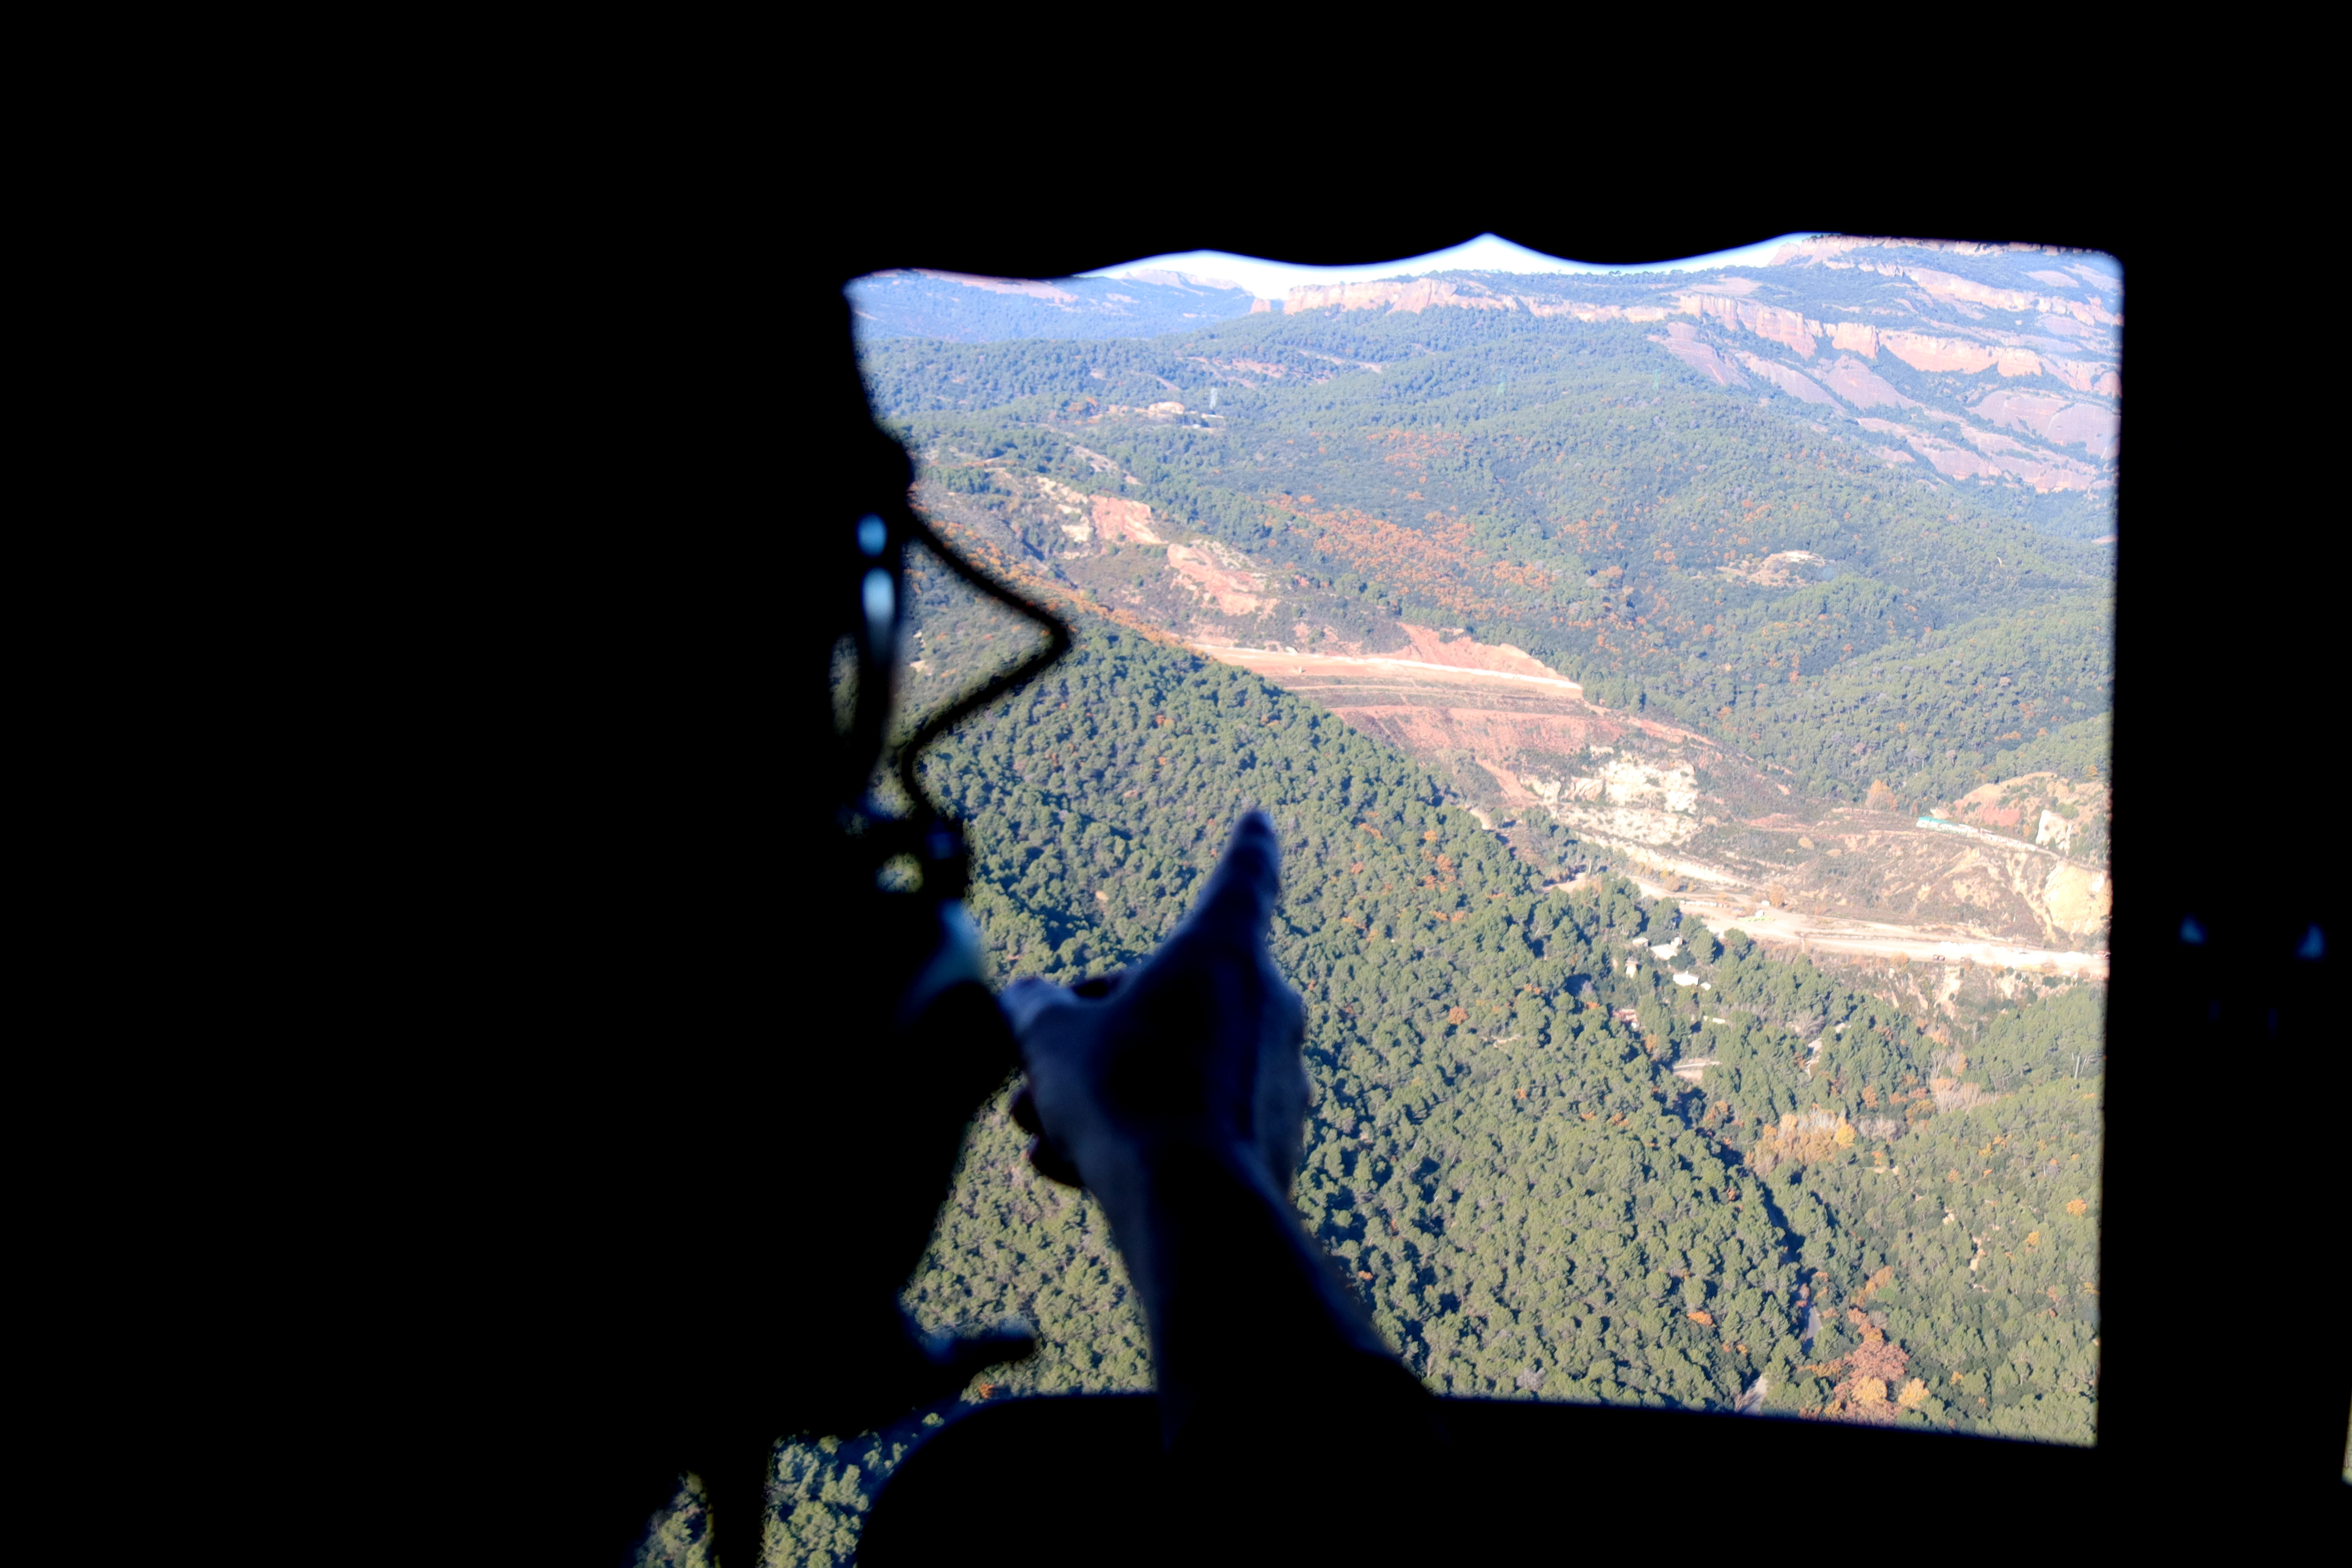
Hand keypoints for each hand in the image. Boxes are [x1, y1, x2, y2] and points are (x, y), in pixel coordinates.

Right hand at [1002, 811, 1308, 1201]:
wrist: (1190, 1210)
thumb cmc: (1122, 1098)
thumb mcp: (1052, 1039)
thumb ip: (1035, 1007)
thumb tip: (1026, 1000)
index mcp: (1224, 953)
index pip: (1243, 877)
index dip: (1247, 845)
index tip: (1260, 817)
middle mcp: (1268, 1005)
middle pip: (1177, 996)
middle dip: (1098, 1031)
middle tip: (1037, 1073)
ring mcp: (1280, 1074)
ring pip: (1180, 1065)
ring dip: (1107, 1092)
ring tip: (1041, 1134)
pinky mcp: (1277, 1139)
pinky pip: (1197, 1119)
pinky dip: (1142, 1134)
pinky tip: (1073, 1168)